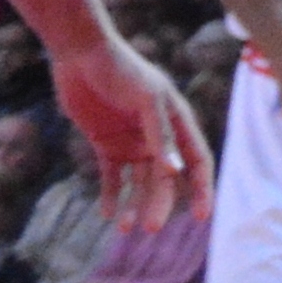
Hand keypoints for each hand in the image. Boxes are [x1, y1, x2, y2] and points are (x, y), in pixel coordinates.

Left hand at [61, 33, 216, 230]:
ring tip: (124, 228)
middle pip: (166, 178)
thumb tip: (175, 172)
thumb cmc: (120, 69)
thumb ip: (159, 134)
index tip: (200, 216)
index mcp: (177, 121)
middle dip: (160, 204)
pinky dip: (111, 195)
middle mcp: (158, 135)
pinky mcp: (106, 142)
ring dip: (135, 204)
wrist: (80, 54)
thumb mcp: (144, 99)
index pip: (197, 160)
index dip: (201, 188)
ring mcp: (132, 140)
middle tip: (149, 229)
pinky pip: (112, 175)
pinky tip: (107, 214)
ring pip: (138, 181)